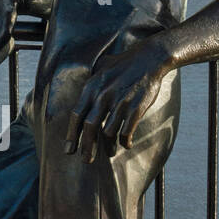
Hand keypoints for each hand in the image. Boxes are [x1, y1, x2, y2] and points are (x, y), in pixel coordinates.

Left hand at [64, 43, 170, 158]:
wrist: (149, 58)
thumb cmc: (125, 64)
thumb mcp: (102, 69)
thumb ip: (91, 85)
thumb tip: (82, 99)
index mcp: (92, 87)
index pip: (76, 115)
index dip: (71, 135)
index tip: (69, 150)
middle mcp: (103, 96)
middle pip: (89, 128)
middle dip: (86, 148)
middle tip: (86, 161)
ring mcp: (120, 102)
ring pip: (108, 132)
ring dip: (108, 146)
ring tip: (110, 153)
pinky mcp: (136, 107)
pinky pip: (126, 131)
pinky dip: (125, 141)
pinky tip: (127, 145)